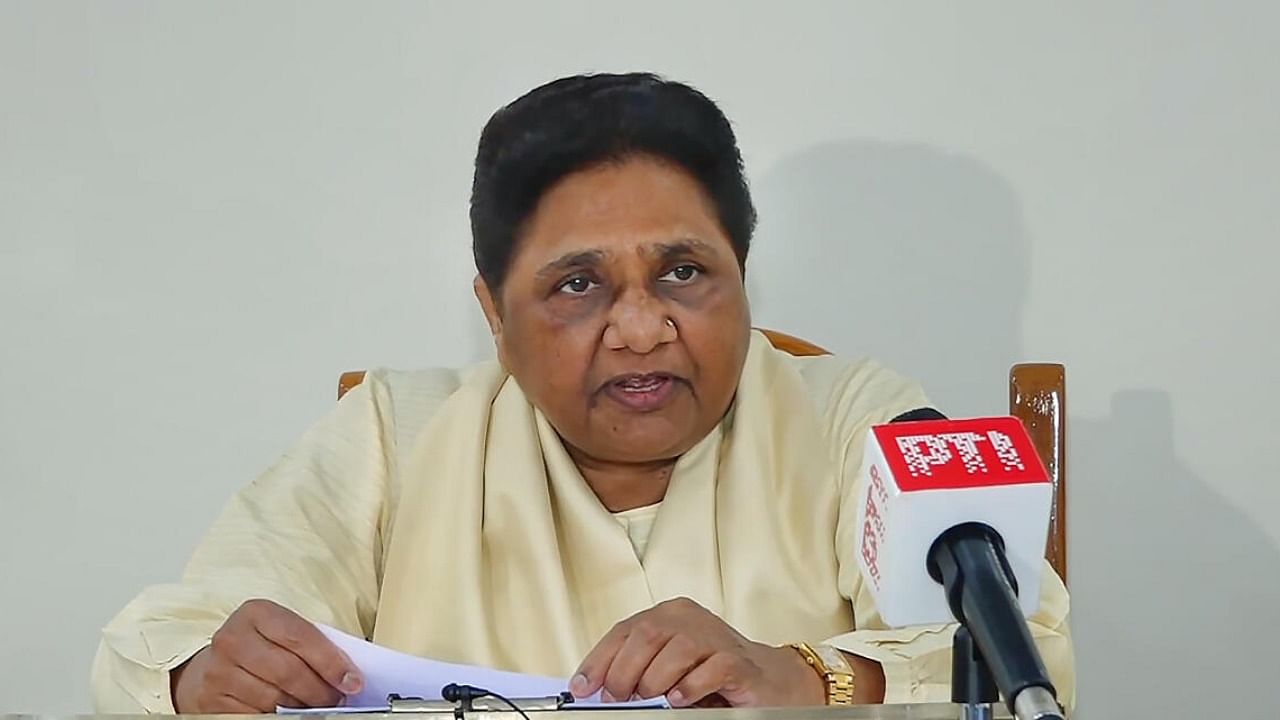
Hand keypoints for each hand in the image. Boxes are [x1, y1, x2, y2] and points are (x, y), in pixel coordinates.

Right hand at [170, 599, 362, 712]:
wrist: (210, 665)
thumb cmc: (258, 646)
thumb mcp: (280, 632)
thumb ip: (309, 644)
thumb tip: (347, 673)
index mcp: (256, 613)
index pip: (301, 638)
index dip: (331, 662)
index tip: (352, 682)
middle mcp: (233, 639)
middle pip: (289, 671)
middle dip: (321, 691)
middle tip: (337, 700)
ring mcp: (219, 671)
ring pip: (274, 698)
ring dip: (303, 708)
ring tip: (317, 707)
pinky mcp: (212, 701)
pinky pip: (256, 715)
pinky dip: (279, 718)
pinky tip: (290, 714)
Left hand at [569, 597, 823, 707]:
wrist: (770, 680)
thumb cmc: (712, 673)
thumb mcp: (667, 667)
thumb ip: (637, 668)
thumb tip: (595, 687)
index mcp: (669, 615)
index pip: (625, 630)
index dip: (599, 659)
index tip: (583, 687)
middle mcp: (691, 618)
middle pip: (647, 635)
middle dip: (624, 671)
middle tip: (617, 698)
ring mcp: (717, 637)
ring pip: (677, 649)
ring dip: (655, 680)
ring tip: (653, 700)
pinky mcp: (739, 662)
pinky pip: (711, 669)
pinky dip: (690, 686)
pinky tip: (680, 699)